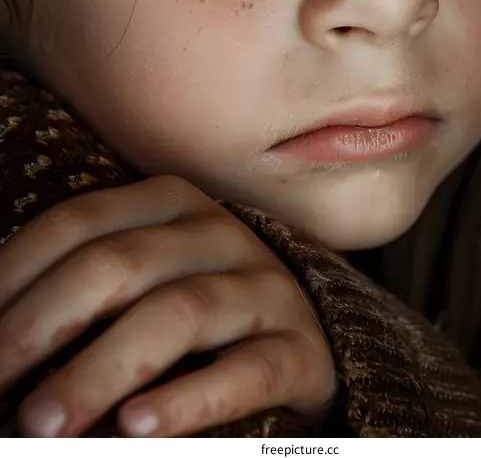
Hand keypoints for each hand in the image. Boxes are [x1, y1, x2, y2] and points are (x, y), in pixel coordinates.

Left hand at [0, 175, 335, 436]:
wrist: (299, 337)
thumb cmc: (195, 309)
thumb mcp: (140, 279)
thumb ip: (78, 291)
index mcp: (169, 203)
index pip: (75, 224)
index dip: (12, 277)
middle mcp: (218, 232)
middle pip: (117, 265)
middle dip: (41, 328)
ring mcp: (264, 287)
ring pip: (176, 314)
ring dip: (100, 370)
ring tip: (45, 425)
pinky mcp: (300, 349)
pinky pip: (245, 371)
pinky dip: (188, 399)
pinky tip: (137, 429)